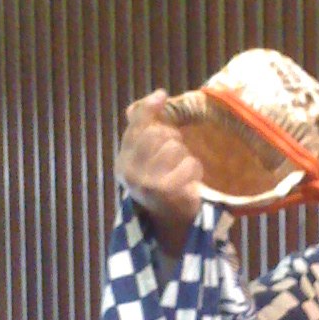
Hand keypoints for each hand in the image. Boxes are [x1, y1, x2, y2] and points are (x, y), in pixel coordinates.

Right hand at [115, 89, 203, 255]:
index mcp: (123, 162)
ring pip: (175, 147)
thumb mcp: (148, 159)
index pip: (135, 126)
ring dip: (185, 156)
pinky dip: (195, 170)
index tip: (163, 95)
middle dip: (173, 139)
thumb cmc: (163, 184)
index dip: (149, 108)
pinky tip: (190, 182)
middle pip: (157, 134)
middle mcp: (130, 173)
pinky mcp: (167, 192)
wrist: (172, 224)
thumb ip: (147, 129)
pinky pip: (190, 163)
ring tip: (181, 171)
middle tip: (176, 155)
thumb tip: (158, 95)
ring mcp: (147, 183)